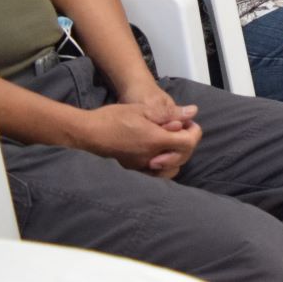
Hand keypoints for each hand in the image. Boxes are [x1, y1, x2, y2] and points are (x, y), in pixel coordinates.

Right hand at [76, 99, 200, 177]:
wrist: (88, 133)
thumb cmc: (114, 118)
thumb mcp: (143, 109)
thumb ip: (170, 113)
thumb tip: (192, 113)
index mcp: (155, 141)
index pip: (188, 143)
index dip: (194, 132)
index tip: (190, 124)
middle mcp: (150, 158)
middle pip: (182, 157)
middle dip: (187, 142)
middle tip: (182, 129)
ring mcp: (141, 167)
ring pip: (171, 169)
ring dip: (177, 155)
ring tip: (170, 139)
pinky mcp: (133, 170)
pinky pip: (156, 173)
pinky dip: (164, 164)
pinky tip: (158, 149)